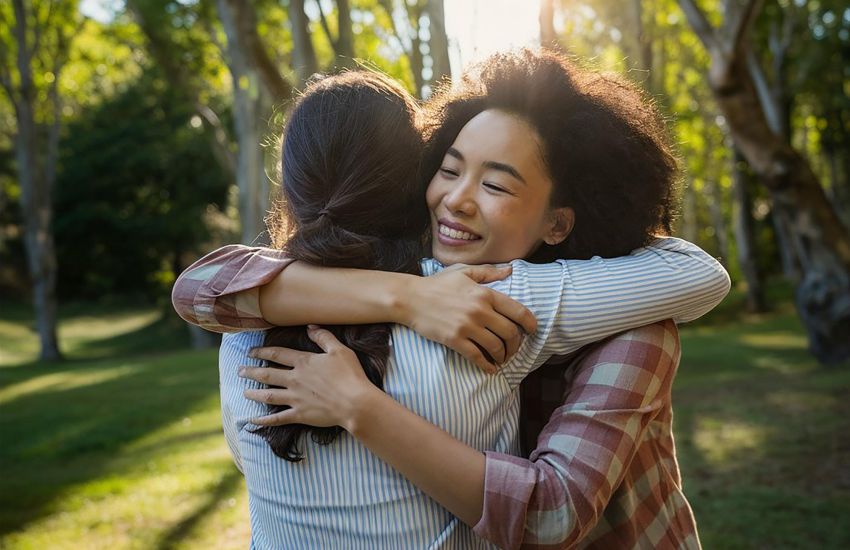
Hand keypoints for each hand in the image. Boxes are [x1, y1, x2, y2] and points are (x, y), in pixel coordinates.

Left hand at [240, 326, 379, 428]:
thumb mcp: (339, 350)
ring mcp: (295, 398)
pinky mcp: (300, 415)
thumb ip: (324, 337)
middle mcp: (295, 379)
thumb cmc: (350, 375)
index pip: (277, 354)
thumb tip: (310, 326)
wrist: (355, 403)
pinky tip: (253, 420)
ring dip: (254, 393)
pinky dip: (264, 420)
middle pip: (267, 374)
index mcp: (304, 362)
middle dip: (251, 372)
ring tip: (244, 392)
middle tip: (239, 371)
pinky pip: (277, 418)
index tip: (251, 352)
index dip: (262, 352)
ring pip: (268, 395)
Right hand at [403, 265, 536, 372]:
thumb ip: (488, 272)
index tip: (532, 330)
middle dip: (516, 345)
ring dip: (503, 357)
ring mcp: (467, 326)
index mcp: (485, 293)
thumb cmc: (437, 284)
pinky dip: (487, 366)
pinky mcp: (455, 340)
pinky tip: (490, 369)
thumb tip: (510, 270)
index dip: (530, 324)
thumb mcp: (463, 272)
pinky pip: (477, 357)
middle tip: (514, 349)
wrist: (410, 298)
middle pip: (510, 333)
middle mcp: (480, 310)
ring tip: (501, 359)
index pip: (518, 311)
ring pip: (496, 347)